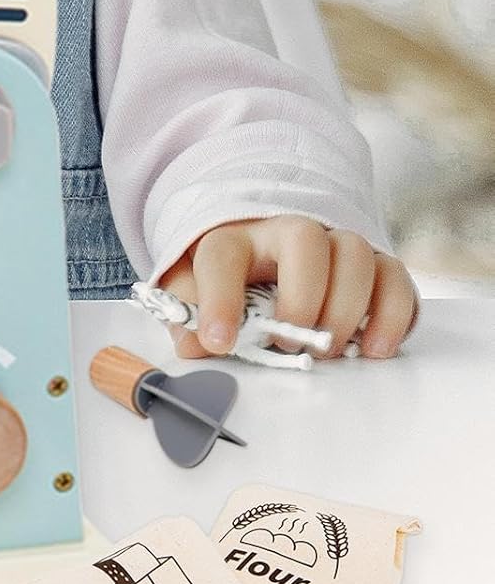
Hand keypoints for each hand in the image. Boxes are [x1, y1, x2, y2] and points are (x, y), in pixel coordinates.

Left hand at [156, 215, 419, 361]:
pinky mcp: (375, 264)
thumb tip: (196, 344)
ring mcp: (336, 243)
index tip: (219, 341)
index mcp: (232, 238)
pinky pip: (396, 278)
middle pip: (305, 239)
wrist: (264, 251)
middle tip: (289, 341)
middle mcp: (286, 231)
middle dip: (301, 295)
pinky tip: (374, 348)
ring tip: (330, 351)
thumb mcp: (194, 290)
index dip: (219, 298)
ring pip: (356, 253)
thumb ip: (187, 315)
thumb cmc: (228, 278)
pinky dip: (393, 315)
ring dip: (348, 307)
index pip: (221, 255)